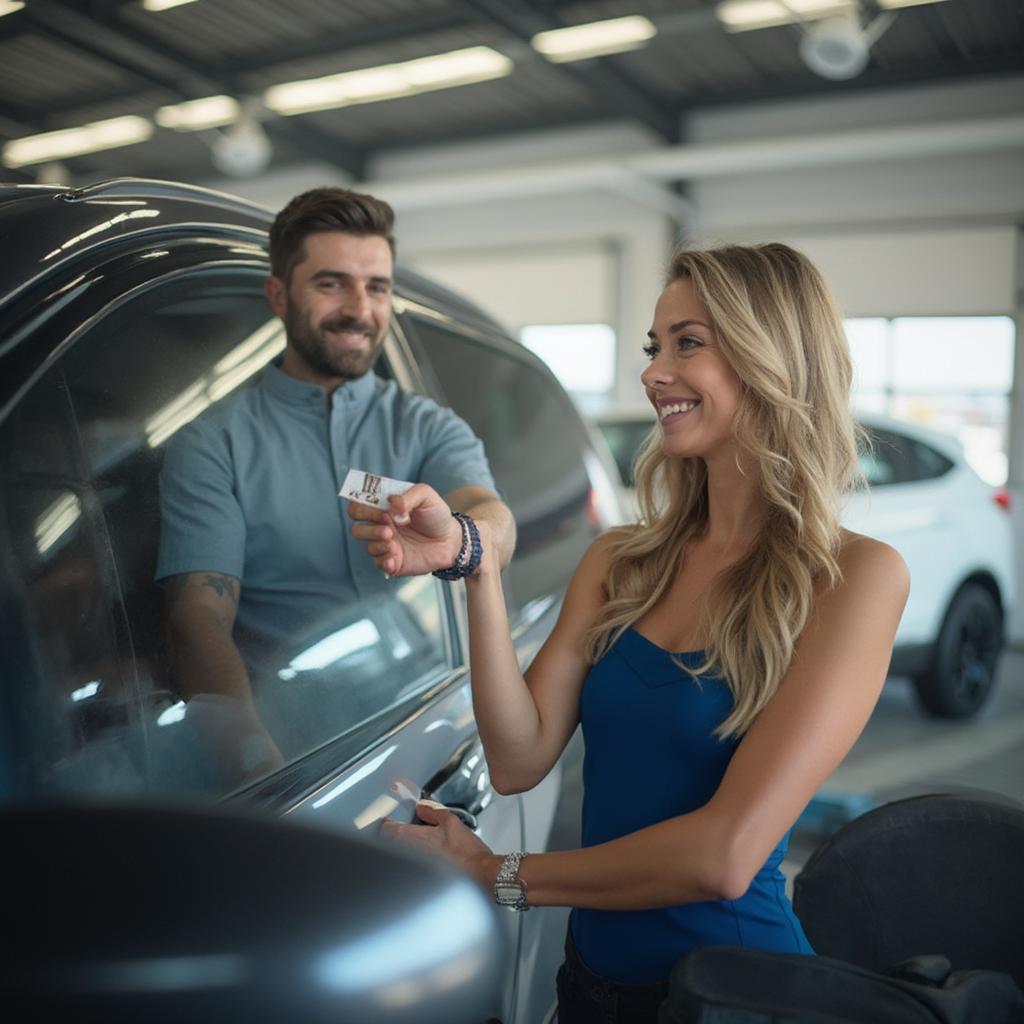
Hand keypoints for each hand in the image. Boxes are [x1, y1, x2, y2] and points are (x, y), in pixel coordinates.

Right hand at [348, 483, 462, 576]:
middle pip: (356, 528)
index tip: (382, 511)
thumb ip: (406, 497)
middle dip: (368, 529)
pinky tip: (395, 556)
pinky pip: (378, 563)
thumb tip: (391, 508)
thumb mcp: (425, 495)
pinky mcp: (392, 561)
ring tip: (394, 542)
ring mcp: (385, 544)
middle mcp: (380, 526)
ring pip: (366, 546)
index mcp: (383, 508)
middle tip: (389, 528)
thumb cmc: (436, 515)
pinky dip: (384, 560)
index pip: (356, 506)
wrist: (451, 539)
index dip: (362, 508)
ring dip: (377, 543)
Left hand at [380, 801, 493, 885]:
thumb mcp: (451, 821)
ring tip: (416, 838)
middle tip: (401, 824)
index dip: (385, 820)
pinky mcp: (423, 876)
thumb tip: (422, 807)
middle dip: (393, 832)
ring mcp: (414, 867)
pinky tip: (428, 852)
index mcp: (412, 837)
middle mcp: (409, 853)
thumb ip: (432, 812)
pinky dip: (414, 856)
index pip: (387, 828)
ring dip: (404, 844)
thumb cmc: (466, 852)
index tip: (387, 816)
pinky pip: (411, 863)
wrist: (478, 874)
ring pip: (401, 852)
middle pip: (390, 841)